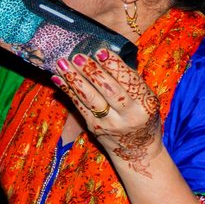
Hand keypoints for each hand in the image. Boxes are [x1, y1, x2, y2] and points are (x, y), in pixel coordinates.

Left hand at [56, 50, 165, 173]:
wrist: (137, 152)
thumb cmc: (144, 119)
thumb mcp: (147, 101)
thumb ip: (132, 83)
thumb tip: (107, 58)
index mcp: (145, 106)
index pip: (129, 82)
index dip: (115, 66)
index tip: (101, 52)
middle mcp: (128, 116)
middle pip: (109, 91)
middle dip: (92, 72)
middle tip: (79, 56)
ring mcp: (109, 123)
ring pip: (90, 99)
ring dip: (75, 79)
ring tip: (63, 63)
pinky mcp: (93, 127)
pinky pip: (78, 106)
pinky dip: (67, 91)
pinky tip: (57, 78)